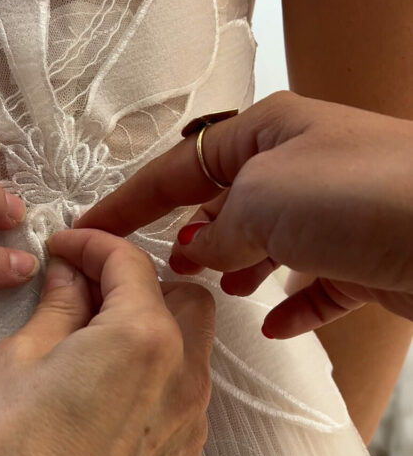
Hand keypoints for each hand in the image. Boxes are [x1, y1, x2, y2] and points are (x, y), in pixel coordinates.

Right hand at [0, 229, 214, 455]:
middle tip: (89, 295)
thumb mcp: (19, 358)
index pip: (130, 262)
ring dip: (153, 335)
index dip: (93, 244)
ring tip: (94, 351)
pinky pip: (183, 403)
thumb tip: (69, 275)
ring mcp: (192, 425)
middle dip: (142, 285)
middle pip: (185, 298)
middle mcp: (184, 376)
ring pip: (191, 352)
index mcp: (144, 337)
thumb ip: (57, 305)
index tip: (66, 249)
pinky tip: (107, 404)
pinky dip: (155, 386)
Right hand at [78, 92, 412, 336]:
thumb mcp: (262, 199)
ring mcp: (336, 212)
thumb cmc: (361, 194)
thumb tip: (200, 251)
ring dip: (239, 269)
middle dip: (191, 236)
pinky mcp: (365, 258)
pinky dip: (290, 305)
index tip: (90, 228)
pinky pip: (315, 285)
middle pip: (226, 202)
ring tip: (216, 292)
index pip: (178, 166)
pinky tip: (274, 324)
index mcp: (267, 131)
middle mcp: (300, 165)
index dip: (129, 201)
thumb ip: (218, 229)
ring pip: (269, 243)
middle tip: (159, 272)